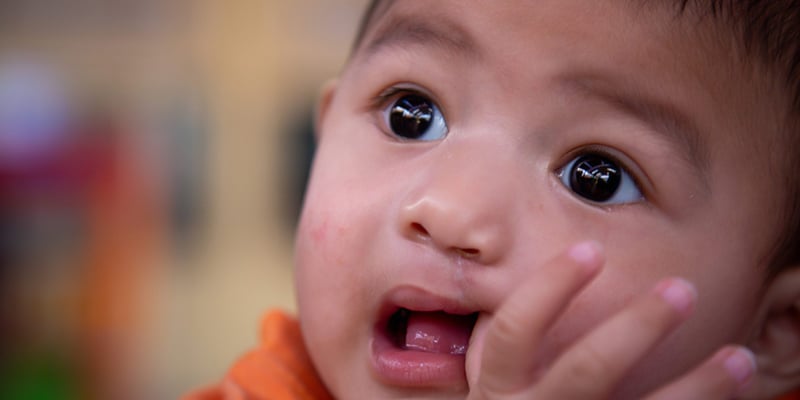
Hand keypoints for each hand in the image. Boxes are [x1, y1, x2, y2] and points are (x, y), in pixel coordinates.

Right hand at [464, 241, 755, 399]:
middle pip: (587, 369)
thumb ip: (515, 341)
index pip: (515, 328)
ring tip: (738, 356)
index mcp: (497, 385)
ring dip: (697, 386)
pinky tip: (736, 391)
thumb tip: (555, 260)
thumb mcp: (498, 377)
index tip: (591, 249)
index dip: (551, 286)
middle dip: (638, 326)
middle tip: (682, 288)